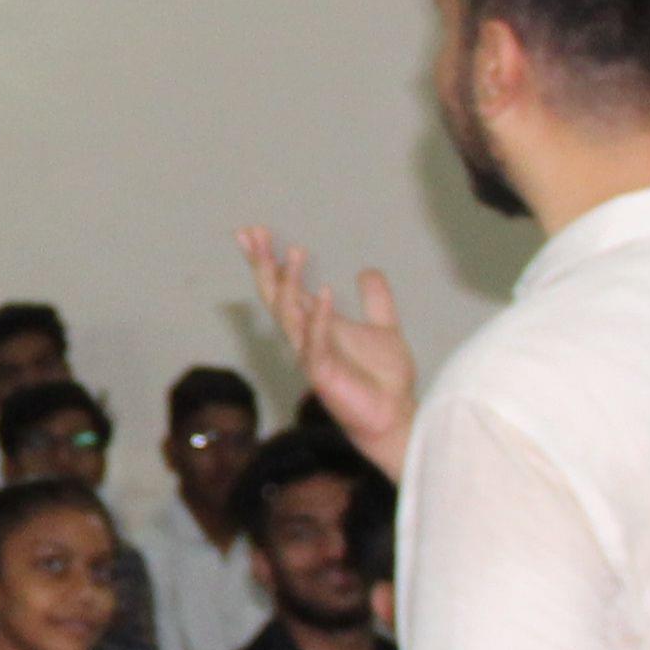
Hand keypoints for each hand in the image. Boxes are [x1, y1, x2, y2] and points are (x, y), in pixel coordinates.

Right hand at [236, 231, 416, 475]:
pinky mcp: (323, 374)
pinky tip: (326, 293)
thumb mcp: (384, 328)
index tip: (254, 232)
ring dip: (289, 283)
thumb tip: (368, 271)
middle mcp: (307, 338)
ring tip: (293, 252)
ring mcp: (311, 355)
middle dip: (263, 265)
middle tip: (252, 235)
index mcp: (317, 325)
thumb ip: (376, 300)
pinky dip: (320, 318)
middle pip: (275, 296)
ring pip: (289, 315)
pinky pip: (316, 343)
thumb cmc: (384, 381)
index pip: (285, 287)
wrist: (397, 417)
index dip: (269, 261)